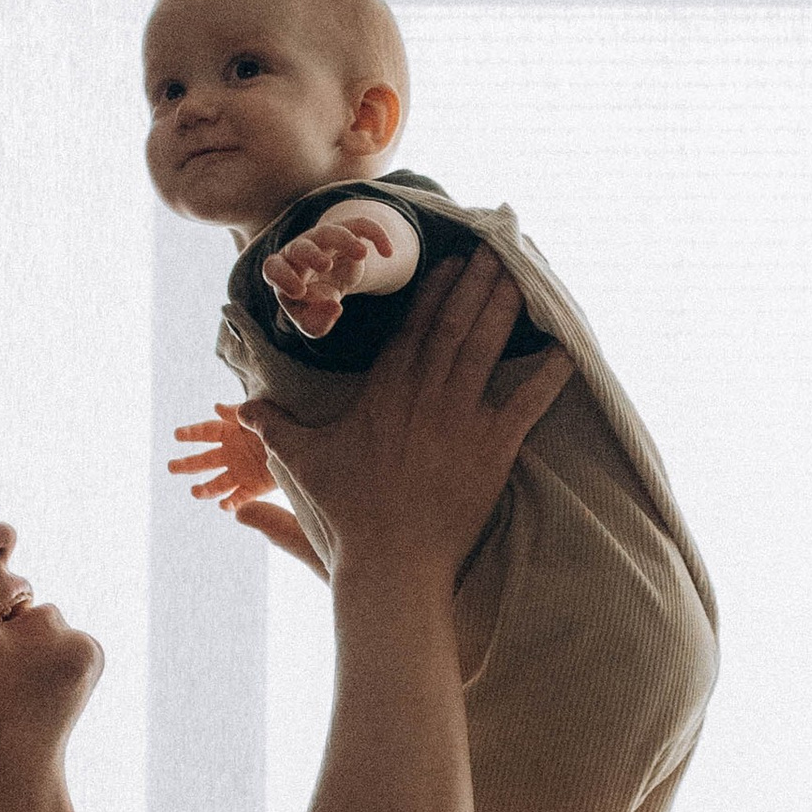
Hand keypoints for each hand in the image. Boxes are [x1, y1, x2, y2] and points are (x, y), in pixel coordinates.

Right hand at [166, 406, 325, 579]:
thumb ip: (240, 412)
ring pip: (219, 482)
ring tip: (195, 493)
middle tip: (171, 467)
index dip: (192, 433)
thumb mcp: (263, 413)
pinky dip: (231, 503)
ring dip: (206, 488)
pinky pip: (239, 497)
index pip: (207, 432)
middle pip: (206, 460)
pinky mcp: (254, 487)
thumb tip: (216, 407)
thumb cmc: (283, 422)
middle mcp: (233, 453)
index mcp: (232, 433)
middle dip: (188, 464)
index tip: (176, 435)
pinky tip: (223, 507)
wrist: (308, 444)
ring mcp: (242, 471)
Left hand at [260, 214, 393, 341]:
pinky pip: (360, 224)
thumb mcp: (313, 321)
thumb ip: (317, 322)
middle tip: (326, 266)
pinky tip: (388, 253)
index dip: (284, 277)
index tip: (300, 291)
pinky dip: (375, 234)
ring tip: (362, 254)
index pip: (273, 268)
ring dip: (344, 239)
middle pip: (300, 246)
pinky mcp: (345, 232)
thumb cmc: (314, 304)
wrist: (331, 283)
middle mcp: (298, 251)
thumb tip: (335, 308)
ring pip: (329, 231)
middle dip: (312, 254)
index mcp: (283, 272)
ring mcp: (322, 239)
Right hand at [262, 251, 570, 596]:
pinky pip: (527, 404)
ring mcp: (461, 418)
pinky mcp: (493, 449)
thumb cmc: (347, 512)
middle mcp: (425, 393)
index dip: (435, 290)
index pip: (414, 327)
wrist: (391, 560)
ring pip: (487, 348)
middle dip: (475, 283)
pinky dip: (548, 376)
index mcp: (385, 390)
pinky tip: (568, 351)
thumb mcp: (303, 461)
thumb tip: (243, 409)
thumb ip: (276, 427)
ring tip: (523, 278)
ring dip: (505, 310)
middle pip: (455, 324)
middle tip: (496, 251)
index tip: (452, 261)